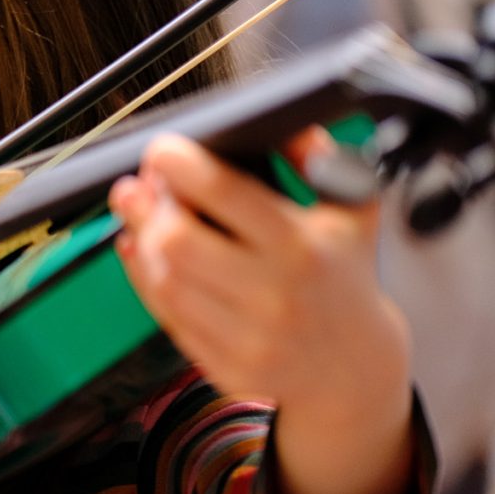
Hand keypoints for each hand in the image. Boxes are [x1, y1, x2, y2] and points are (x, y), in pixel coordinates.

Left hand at [113, 131, 417, 493]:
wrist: (354, 369)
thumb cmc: (346, 278)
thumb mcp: (355, 213)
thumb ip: (324, 162)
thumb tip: (288, 123)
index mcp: (304, 247)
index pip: (224, 194)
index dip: (180, 166)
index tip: (162, 150)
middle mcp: (273, 293)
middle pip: (178, 239)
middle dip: (149, 204)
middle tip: (144, 183)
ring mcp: (245, 334)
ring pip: (164, 277)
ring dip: (141, 236)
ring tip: (140, 210)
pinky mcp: (222, 364)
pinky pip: (164, 313)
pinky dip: (143, 275)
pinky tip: (141, 248)